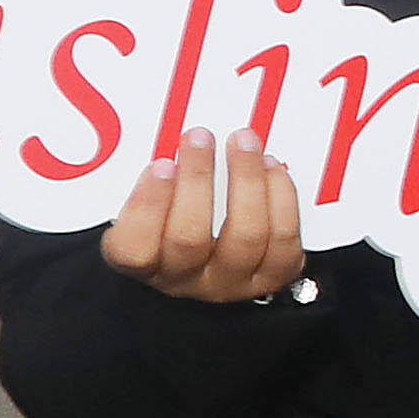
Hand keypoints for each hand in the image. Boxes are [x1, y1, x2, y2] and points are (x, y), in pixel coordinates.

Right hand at [104, 132, 305, 300]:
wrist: (222, 252)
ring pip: (245, 236)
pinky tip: (270, 167)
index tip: (160, 164)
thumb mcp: (153, 199)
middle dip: (197, 180)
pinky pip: (283, 239)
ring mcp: (231, 282)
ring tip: (243, 142)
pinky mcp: (273, 274)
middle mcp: (186, 279)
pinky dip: (281, 197)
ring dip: (246, 180)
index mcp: (146, 263)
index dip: (147, 207)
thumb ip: (154, 177)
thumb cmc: (178, 216)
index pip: (135, 250)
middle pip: (189, 239)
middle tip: (200, 137)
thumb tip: (164, 135)